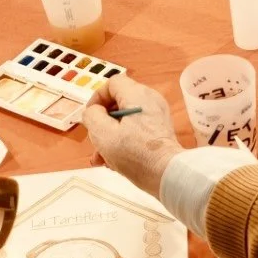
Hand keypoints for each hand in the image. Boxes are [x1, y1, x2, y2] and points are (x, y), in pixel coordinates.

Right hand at [80, 75, 185, 198]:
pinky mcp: (161, 130)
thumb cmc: (134, 153)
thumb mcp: (103, 134)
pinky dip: (124, 141)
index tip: (90, 117)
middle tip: (95, 142)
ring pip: (126, 120)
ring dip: (110, 136)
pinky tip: (114, 162)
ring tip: (101, 158)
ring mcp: (158, 115)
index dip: (97, 98)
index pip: (112, 83)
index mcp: (137, 95)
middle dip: (102, 123)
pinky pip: (136, 129)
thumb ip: (92, 116)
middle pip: (118, 103)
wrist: (167, 174)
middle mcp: (150, 100)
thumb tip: (95, 111)